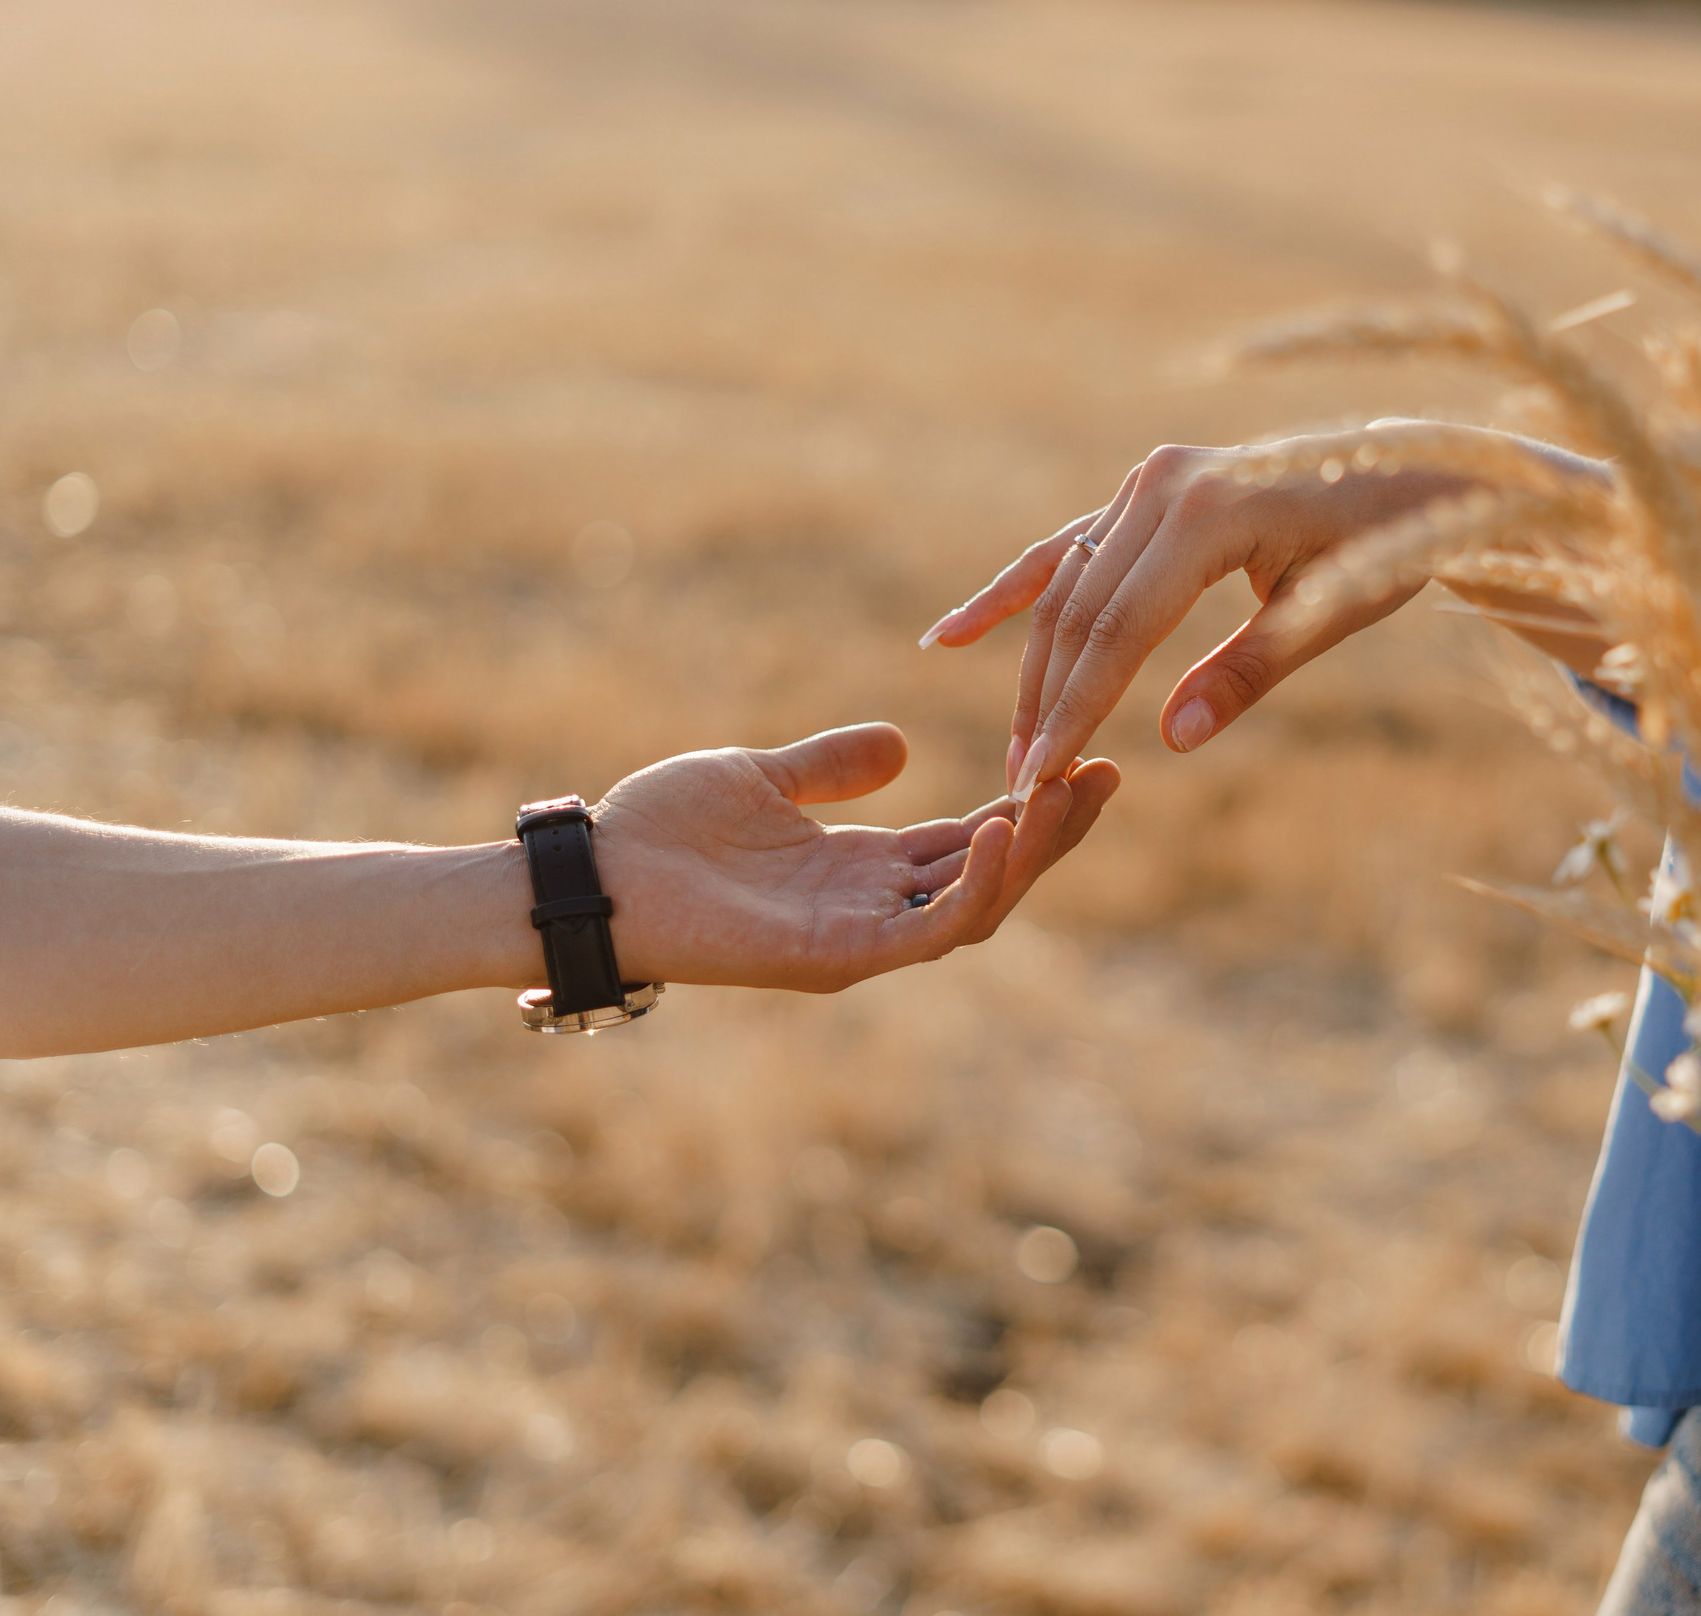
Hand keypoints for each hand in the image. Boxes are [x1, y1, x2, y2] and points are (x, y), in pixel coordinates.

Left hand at [591, 723, 1118, 993]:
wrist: (595, 874)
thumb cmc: (659, 830)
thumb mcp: (760, 775)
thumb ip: (831, 765)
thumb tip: (901, 743)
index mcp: (861, 869)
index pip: (969, 842)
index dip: (1030, 806)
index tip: (1082, 758)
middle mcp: (872, 909)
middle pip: (993, 876)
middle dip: (1054, 830)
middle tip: (1105, 773)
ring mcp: (859, 939)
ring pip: (977, 907)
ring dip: (1029, 855)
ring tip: (1065, 794)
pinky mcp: (836, 958)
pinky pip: (926, 931)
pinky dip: (969, 884)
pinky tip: (994, 830)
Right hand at [920, 435, 1478, 800]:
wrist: (1410, 470)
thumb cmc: (1382, 545)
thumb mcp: (1325, 614)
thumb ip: (1247, 673)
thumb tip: (1173, 740)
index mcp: (1207, 514)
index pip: (1120, 630)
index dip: (1077, 709)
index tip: (1042, 776)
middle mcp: (1162, 485)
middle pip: (1081, 611)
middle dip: (1049, 702)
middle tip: (1023, 782)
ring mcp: (1146, 481)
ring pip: (1068, 588)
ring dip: (1035, 668)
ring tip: (1016, 746)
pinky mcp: (1144, 489)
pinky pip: (1068, 550)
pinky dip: (1014, 592)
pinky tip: (951, 635)